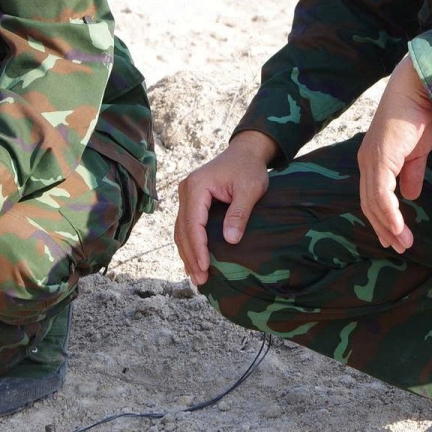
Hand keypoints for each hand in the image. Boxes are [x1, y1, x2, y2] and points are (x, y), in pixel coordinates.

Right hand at [174, 131, 274, 287]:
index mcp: (197, 186)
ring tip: (196, 276)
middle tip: (200, 280)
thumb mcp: (250, 189)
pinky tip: (194, 261)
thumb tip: (230, 240)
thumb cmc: (249, 168)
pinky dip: (189, 244)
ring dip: (187, 254)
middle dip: (190, 256)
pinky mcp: (191, 201)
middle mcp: (186, 190)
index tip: (205, 266)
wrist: (245, 152)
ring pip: (180, 230)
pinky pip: (185, 226)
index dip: (198, 247)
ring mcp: (186, 195)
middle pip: (183, 229)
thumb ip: (239, 213)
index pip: (193, 223)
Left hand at [357, 57, 431, 252]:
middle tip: (398, 247)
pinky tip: (399, 227)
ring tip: (403, 243)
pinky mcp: (380, 159)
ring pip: (374, 203)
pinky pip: (381, 194)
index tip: (394, 236)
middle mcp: (367, 162)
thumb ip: (411, 174)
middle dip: (384, 228)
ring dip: (389, 226)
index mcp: (374, 160)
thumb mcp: (416, 152)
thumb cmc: (416, 115)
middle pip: (369, 204)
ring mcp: (371, 161)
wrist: (417, 90)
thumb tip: (411, 196)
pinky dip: (389, 213)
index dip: (382, 218)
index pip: (373, 196)